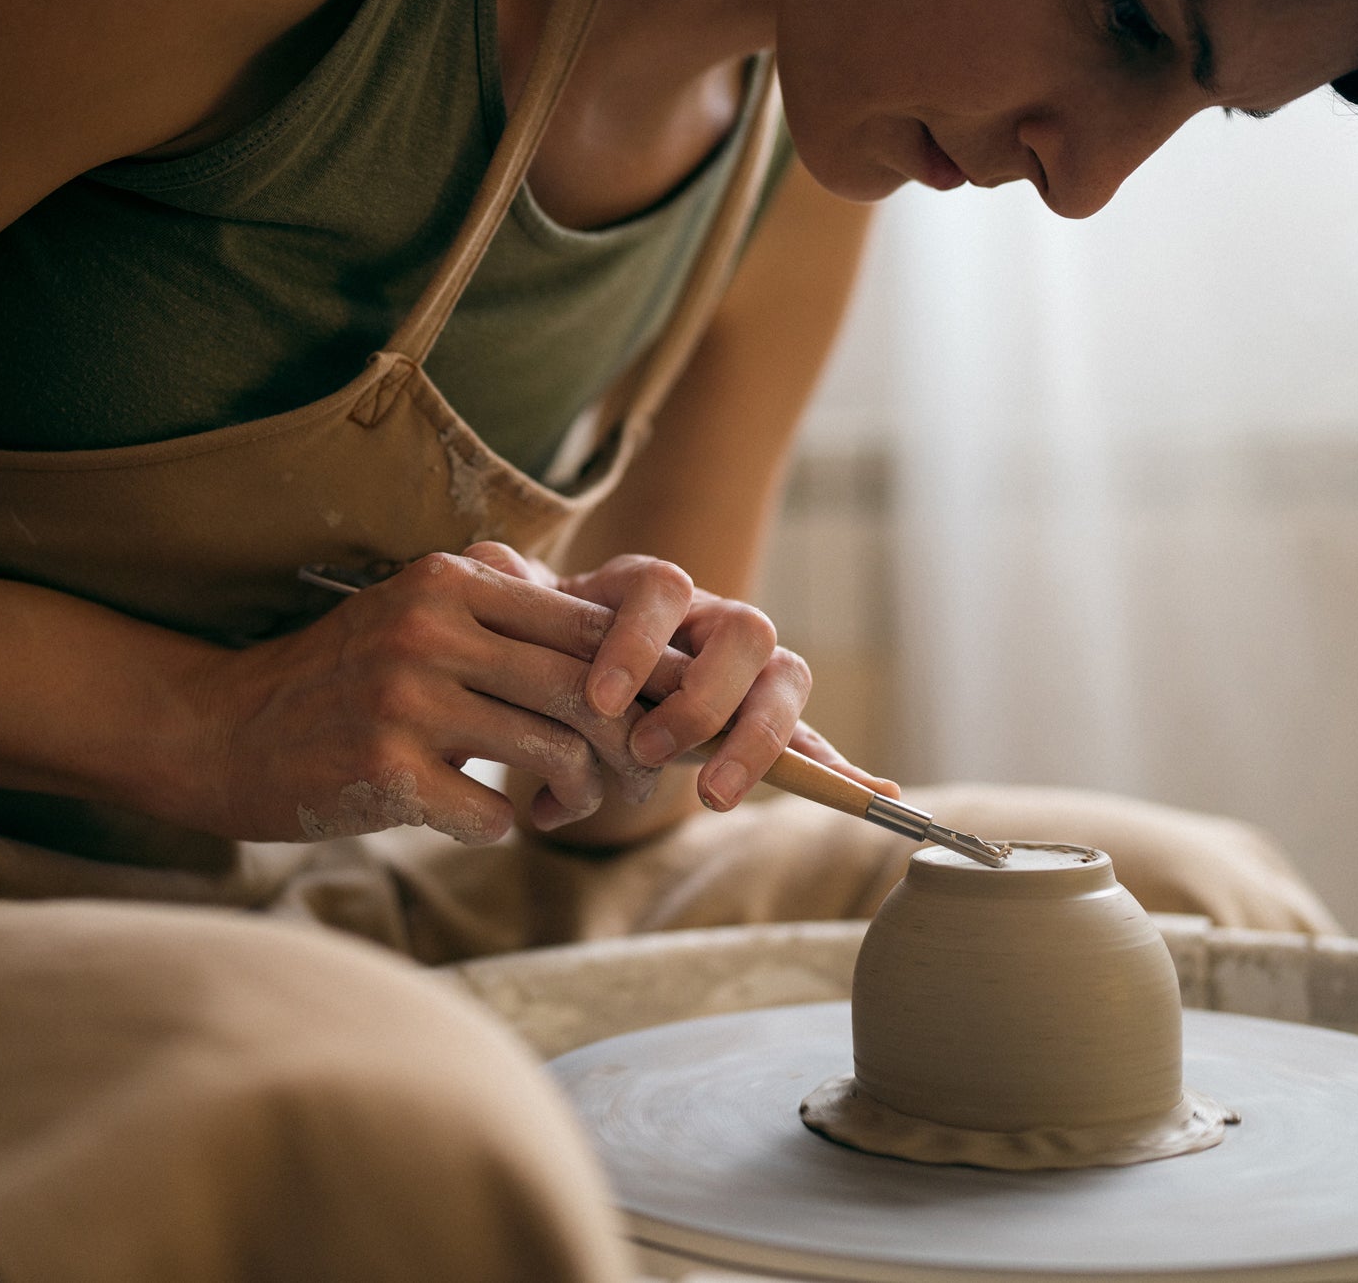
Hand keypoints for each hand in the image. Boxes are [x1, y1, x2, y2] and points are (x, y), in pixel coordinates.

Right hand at [182, 550, 672, 845]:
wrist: (225, 731)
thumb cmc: (344, 679)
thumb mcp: (417, 614)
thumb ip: (506, 611)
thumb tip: (631, 636)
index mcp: (449, 582)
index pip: (588, 623)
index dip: (643, 678)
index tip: (656, 718)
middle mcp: (429, 630)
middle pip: (587, 687)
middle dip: (630, 743)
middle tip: (634, 777)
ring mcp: (404, 700)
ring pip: (553, 752)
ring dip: (576, 794)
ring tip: (561, 805)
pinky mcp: (383, 772)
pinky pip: (493, 813)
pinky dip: (505, 825)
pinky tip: (485, 819)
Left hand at [466, 545, 896, 816]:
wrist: (559, 673)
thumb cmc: (540, 647)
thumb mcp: (518, 621)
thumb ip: (508, 593)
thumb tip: (487, 563)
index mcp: (647, 588)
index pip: (660, 588)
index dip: (636, 642)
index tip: (597, 703)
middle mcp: (706, 618)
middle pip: (743, 627)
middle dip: (702, 696)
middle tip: (649, 751)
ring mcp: (745, 667)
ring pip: (784, 675)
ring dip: (758, 738)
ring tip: (713, 794)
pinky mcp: (763, 718)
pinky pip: (810, 734)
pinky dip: (835, 761)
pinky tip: (870, 786)